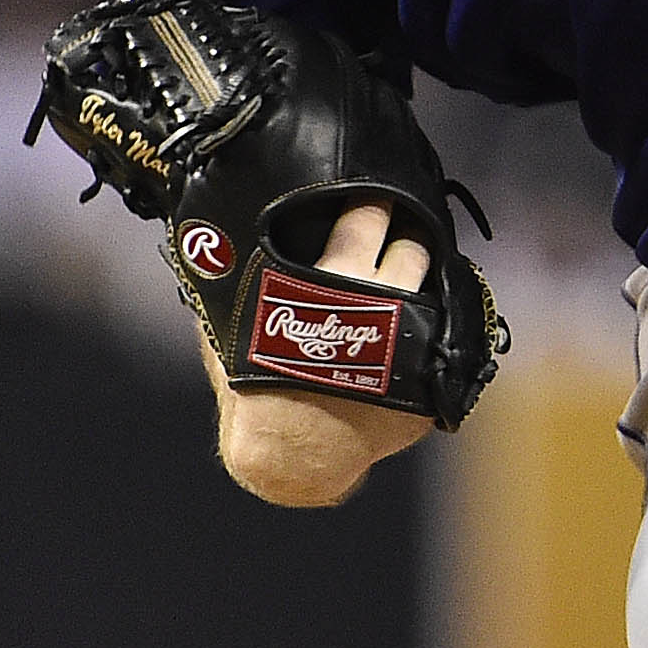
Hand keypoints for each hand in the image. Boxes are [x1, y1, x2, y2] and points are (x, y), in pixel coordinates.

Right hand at [205, 201, 438, 506]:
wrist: (289, 459)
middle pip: (414, 248)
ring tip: (412, 273)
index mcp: (337, 280)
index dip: (372, 200)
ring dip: (424, 280)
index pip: (368, 214)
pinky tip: (415, 329)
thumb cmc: (256, 393)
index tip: (374, 189)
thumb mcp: (237, 331)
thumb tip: (212, 250)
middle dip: (410, 234)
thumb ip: (240, 290)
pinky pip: (435, 347)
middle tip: (402, 229)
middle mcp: (384, 304)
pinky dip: (426, 335)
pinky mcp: (426, 386)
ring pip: (435, 291)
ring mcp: (412, 346)